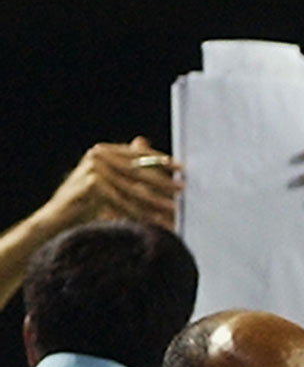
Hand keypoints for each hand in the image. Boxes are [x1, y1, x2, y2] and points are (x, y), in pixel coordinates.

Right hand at [37, 138, 180, 230]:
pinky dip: (140, 213)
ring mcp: (93, 169)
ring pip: (133, 187)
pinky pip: (123, 201)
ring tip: (175, 208)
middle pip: (138, 169)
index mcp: (103, 152)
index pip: (138, 153)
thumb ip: (130, 170)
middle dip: (163, 180)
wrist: (57, 221)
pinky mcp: (91, 185)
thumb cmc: (87, 205)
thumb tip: (147, 145)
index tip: (182, 168)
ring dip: (156, 200)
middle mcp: (97, 156)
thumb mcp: (113, 186)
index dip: (161, 160)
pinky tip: (156, 221)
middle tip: (184, 188)